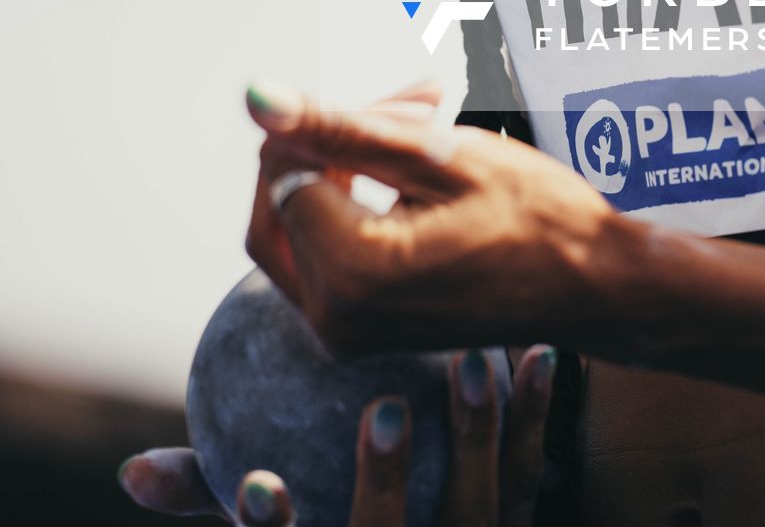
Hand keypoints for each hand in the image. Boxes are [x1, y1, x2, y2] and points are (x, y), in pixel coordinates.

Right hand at [118, 345, 556, 525]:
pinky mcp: (525, 522)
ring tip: (470, 366)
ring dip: (478, 438)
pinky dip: (533, 415)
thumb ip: (213, 496)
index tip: (257, 483)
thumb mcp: (282, 518)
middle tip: (384, 409)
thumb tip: (133, 471)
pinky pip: (531, 469)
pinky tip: (533, 351)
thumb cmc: (346, 524)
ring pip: (480, 507)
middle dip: (387, 488)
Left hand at [243, 78, 616, 353]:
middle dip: (331, 141)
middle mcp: (333, 318)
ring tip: (423, 125)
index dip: (342, 118)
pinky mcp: (356, 330)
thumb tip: (254, 97)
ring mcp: (342, 332)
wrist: (591, 288)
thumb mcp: (440, 154)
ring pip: (295, 224)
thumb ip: (340, 127)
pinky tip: (412, 171)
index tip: (417, 98)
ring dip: (343, 168)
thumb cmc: (534, 214)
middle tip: (416, 103)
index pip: (286, 164)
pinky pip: (320, 254)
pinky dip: (352, 204)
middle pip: (278, 200)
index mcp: (351, 272)